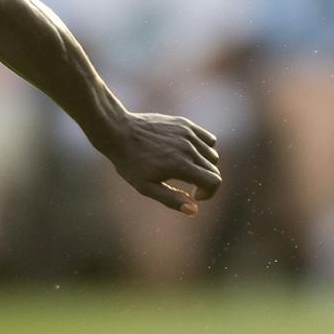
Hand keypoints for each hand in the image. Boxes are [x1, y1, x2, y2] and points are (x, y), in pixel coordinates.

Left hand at [100, 110, 222, 214]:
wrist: (119, 132)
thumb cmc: (130, 163)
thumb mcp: (146, 187)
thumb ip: (172, 199)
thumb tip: (194, 210)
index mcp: (180, 165)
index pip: (214, 181)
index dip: (209, 193)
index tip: (195, 195)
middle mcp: (188, 148)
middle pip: (214, 169)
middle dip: (206, 182)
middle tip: (191, 186)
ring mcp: (188, 133)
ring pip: (212, 154)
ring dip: (205, 167)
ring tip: (187, 169)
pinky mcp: (185, 124)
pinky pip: (208, 139)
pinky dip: (205, 149)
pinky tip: (189, 154)